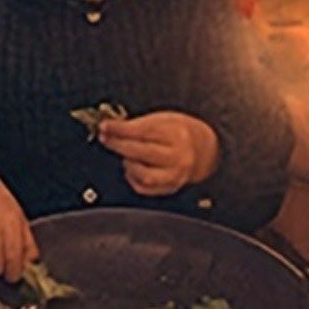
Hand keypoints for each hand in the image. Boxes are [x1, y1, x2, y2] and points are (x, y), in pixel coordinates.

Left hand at [97, 112, 220, 196]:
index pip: (143, 132)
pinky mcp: (171, 188)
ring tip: (124, 154)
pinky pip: (146, 188)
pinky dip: (133, 178)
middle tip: (105, 138)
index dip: (120, 129)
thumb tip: (111, 128)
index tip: (104, 126)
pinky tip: (131, 168)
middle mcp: (178, 157)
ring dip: (128, 163)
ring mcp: (176, 176)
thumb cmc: (179, 131)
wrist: (203, 149)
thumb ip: (138, 125)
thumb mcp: (162, 119)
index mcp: (176, 135)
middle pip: (141, 153)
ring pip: (144, 175)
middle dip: (118, 144)